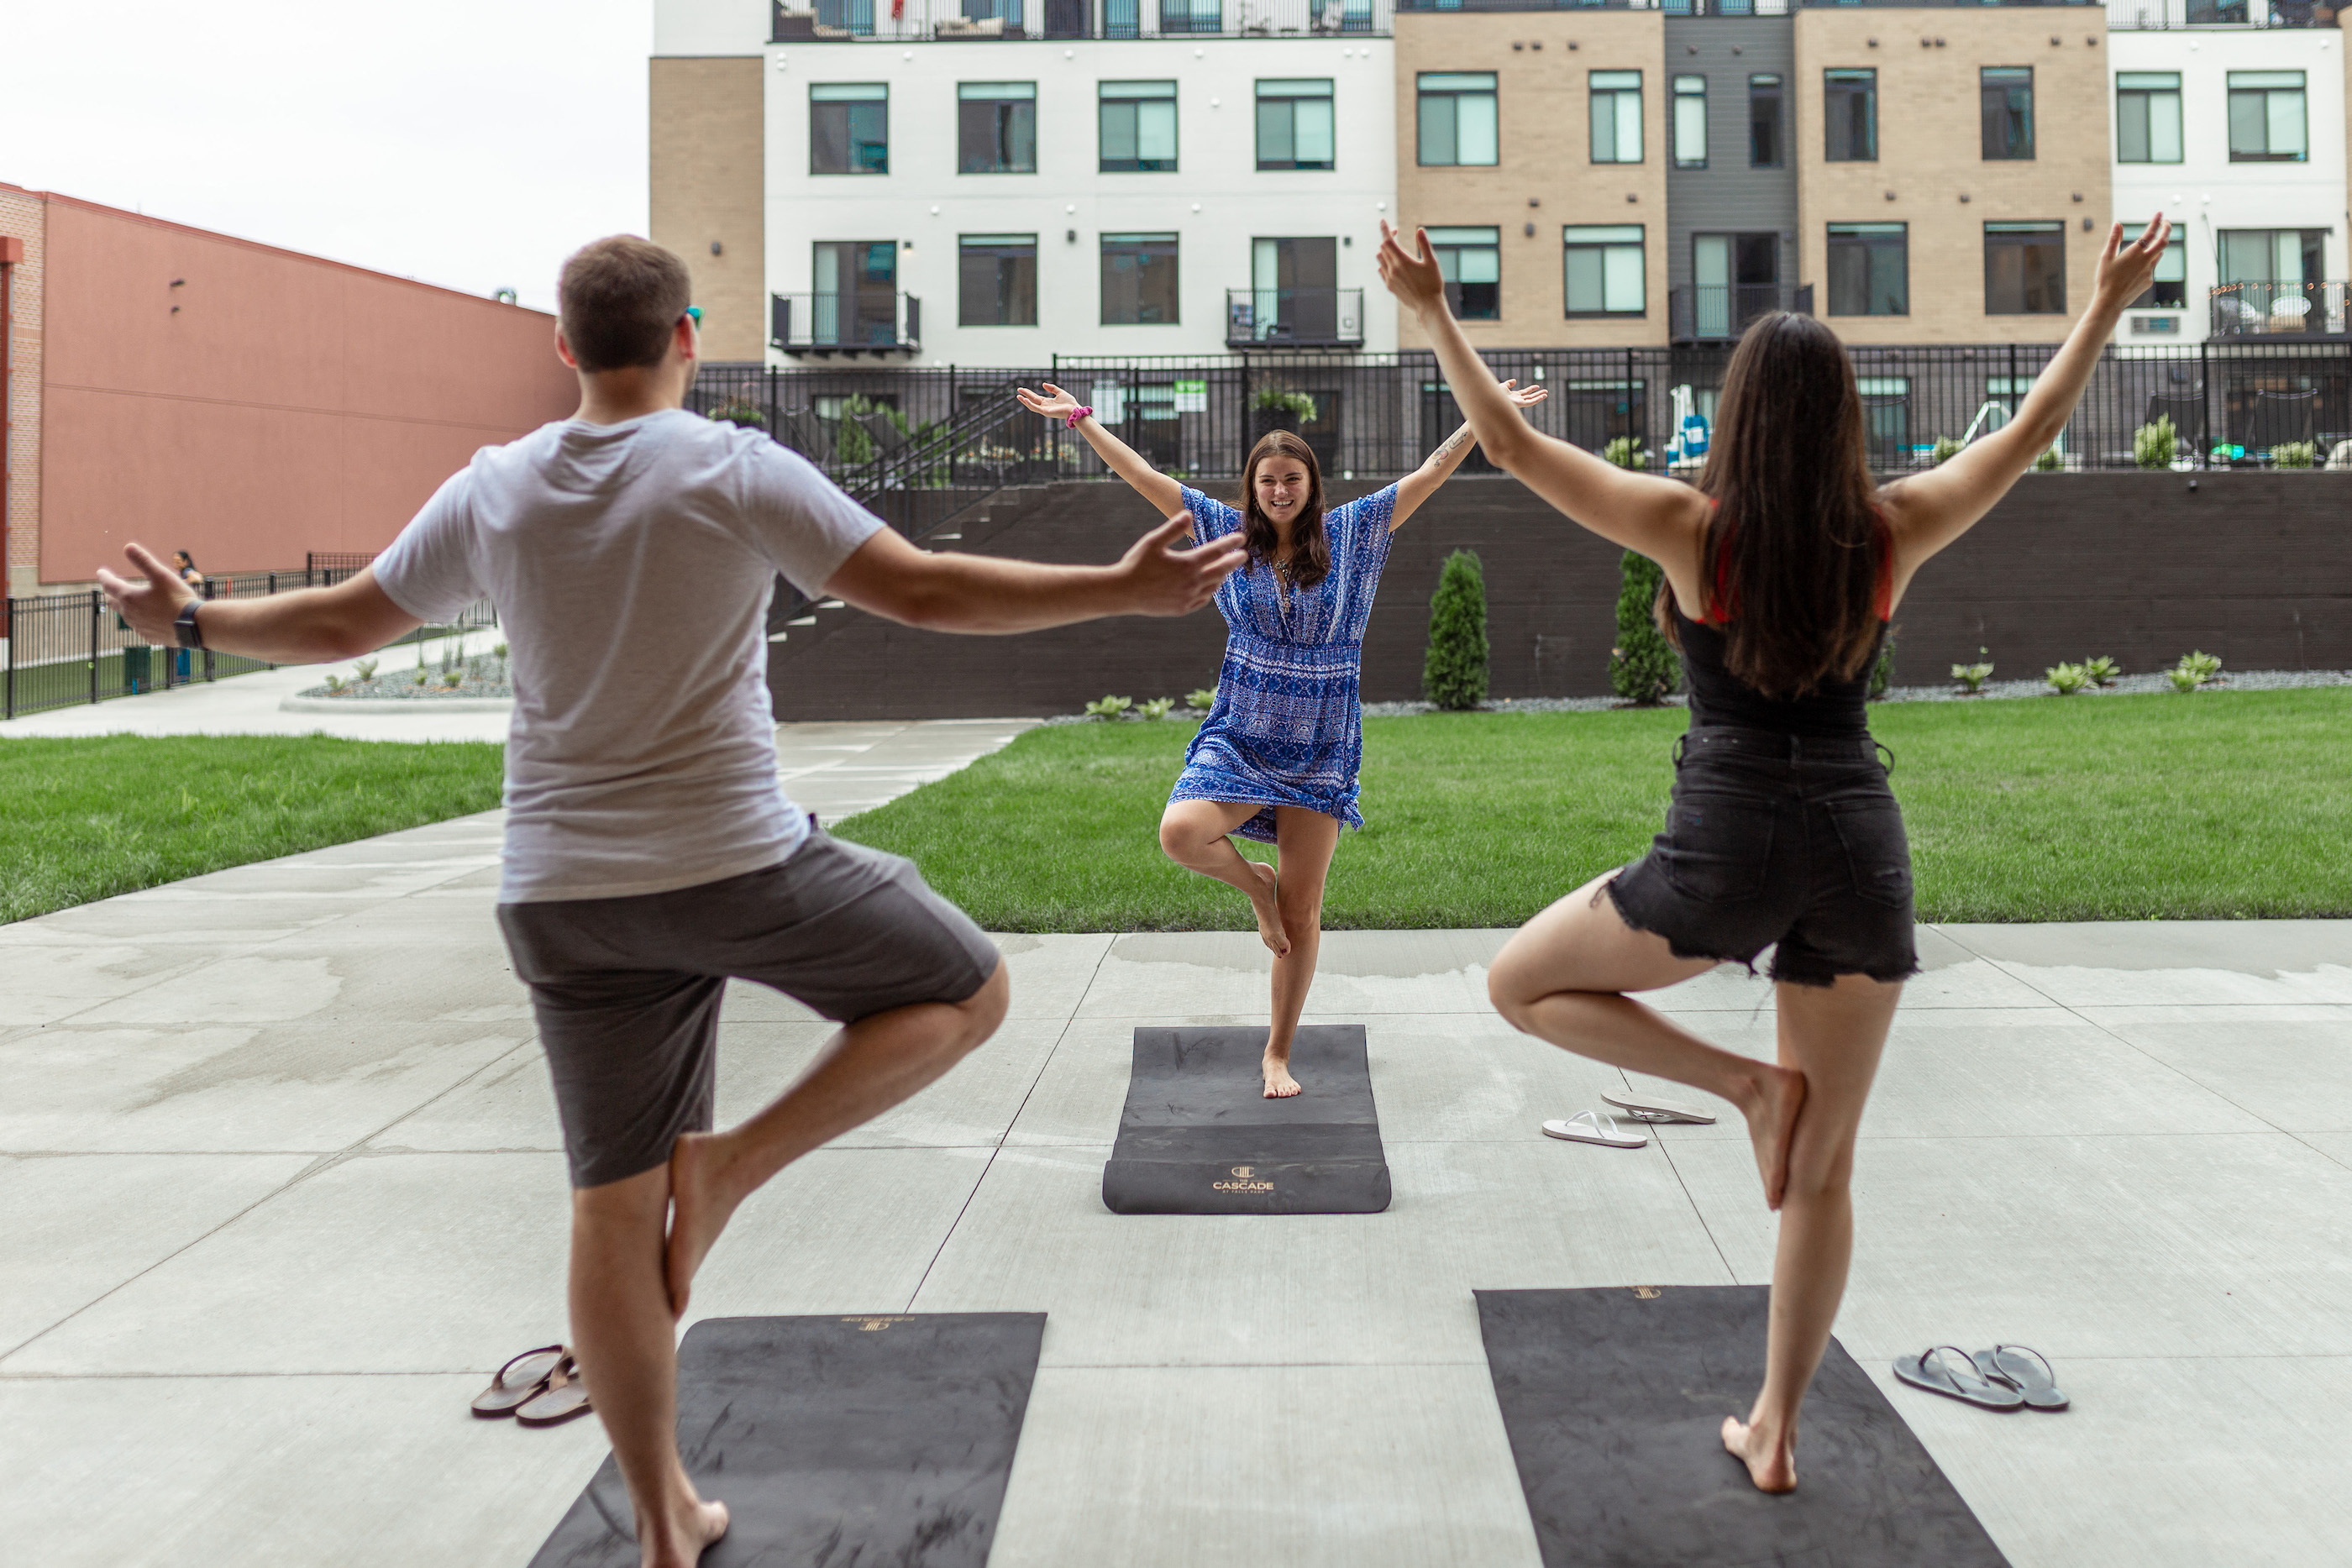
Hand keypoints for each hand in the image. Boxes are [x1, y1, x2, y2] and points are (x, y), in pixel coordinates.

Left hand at [96, 543, 197, 645]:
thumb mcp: (162, 575)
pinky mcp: (149, 636)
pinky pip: (139, 627)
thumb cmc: (179, 599)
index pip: (109, 584)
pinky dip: (138, 619)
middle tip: (112, 586)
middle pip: (113, 601)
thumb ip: (144, 561)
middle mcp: (129, 613)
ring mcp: (139, 627)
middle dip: (111, 592)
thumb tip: (128, 546)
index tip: (101, 571)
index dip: (104, 576)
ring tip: (131, 601)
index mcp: (129, 597)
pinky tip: (146, 618)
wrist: (195, 626)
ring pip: (125, 615)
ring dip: (125, 606)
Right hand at [1015, 382, 1081, 422]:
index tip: (1022, 389)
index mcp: (1047, 402)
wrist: (1074, 409)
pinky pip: (1036, 408)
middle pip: (1032, 400)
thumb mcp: (1060, 392)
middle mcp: (1044, 407)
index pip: (1035, 397)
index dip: (1029, 393)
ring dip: (1024, 401)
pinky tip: (1025, 400)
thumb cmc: (1069, 402)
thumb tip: (1043, 384)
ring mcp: (1044, 410)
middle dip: (1025, 395)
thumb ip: (1052, 388)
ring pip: (1032, 405)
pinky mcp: (1046, 412)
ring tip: (1018, 396)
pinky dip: (1030, 404)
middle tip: (1018, 390)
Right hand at [1115, 513, 1246, 616]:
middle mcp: (1191, 582)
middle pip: (1220, 569)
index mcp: (1187, 564)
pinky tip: (1209, 587)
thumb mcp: (1153, 541)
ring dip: (1221, 576)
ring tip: (1225, 569)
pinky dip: (1209, 592)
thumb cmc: (1136, 564)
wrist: (1123, 592)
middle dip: (1234, 561)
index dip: (1229, 543)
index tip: (1240, 538)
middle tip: (1244, 555)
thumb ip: (1172, 528)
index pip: (1215, 551)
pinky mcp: (1181, 608)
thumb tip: (1189, 514)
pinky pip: (1202, 600)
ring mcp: (1187, 598)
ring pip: (1213, 586)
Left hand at [1375, 220, 1448, 317]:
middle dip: (1388, 238)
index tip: (1383, 221)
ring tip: (1395, 248)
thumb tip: (1420, 229)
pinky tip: (1393, 263)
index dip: (1385, 229)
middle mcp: (1393, 269)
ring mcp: (1389, 278)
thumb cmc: (1433, 284)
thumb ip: (1424, 245)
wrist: (1428, 307)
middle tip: (1396, 233)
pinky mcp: (1389, 286)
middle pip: (1383, 247)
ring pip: (1380, 258)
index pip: (1388, 240)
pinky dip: (1384, 263)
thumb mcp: (1432, 262)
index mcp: (1402, 261)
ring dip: (1385, 250)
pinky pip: (1381, 270)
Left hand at [1499, 378, 1548, 409]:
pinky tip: (1542, 396)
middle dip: (1538, 394)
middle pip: (1530, 397)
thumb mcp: (1503, 386)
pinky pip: (1531, 403)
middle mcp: (1518, 400)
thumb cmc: (1496, 394)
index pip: (1525, 392)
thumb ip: (1509, 383)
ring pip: (1532, 400)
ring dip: (1539, 397)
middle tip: (1546, 391)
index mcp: (1515, 396)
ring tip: (1546, 394)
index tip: (1537, 386)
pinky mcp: (1521, 404)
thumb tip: (1515, 380)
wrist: (1494, 399)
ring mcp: (1520, 402)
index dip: (1531, 389)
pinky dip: (1537, 400)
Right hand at [2091, 215, 2170, 314]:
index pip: (2150, 232)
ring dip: (2157, 247)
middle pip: (2164, 242)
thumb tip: (2117, 224)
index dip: (2156, 221)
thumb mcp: (2106, 257)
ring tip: (2151, 245)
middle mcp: (2145, 261)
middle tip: (2166, 223)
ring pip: (2158, 255)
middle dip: (2167, 230)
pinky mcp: (2149, 281)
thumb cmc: (2105, 279)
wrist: (2110, 302)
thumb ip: (2114, 239)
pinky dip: (2148, 263)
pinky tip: (2136, 269)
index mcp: (2135, 253)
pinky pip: (2151, 268)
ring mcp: (2149, 271)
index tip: (2160, 213)